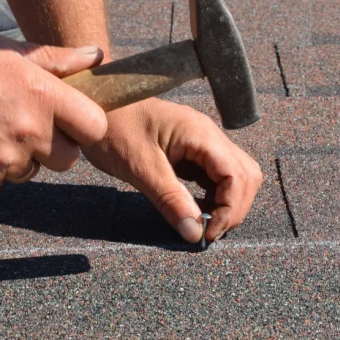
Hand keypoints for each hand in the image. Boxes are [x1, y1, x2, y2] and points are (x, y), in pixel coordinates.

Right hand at [0, 35, 107, 193]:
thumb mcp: (3, 50)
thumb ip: (55, 60)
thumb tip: (95, 56)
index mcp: (40, 94)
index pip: (94, 126)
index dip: (85, 125)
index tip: (70, 120)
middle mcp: (27, 131)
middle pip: (68, 158)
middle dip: (54, 146)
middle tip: (25, 126)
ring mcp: (3, 161)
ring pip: (32, 171)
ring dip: (18, 156)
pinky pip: (0, 181)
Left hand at [83, 98, 262, 242]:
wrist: (93, 105)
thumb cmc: (113, 128)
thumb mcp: (140, 168)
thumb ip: (170, 200)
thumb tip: (195, 234)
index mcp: (201, 134)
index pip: (238, 176)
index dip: (230, 210)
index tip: (207, 233)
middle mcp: (209, 136)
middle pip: (246, 176)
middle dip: (233, 208)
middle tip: (207, 231)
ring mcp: (203, 143)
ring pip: (235, 177)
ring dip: (226, 204)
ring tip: (202, 223)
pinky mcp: (192, 151)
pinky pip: (216, 176)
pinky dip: (213, 197)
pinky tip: (195, 209)